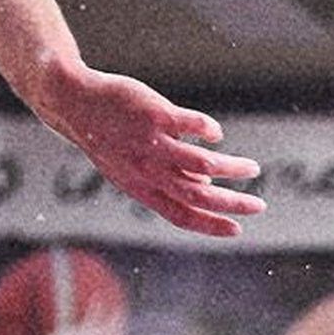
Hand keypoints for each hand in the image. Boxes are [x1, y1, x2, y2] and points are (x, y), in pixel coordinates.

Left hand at [39, 62, 265, 236]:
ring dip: (232, 169)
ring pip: (201, 164)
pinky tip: (215, 133)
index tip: (237, 230)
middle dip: (232, 203)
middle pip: (197, 194)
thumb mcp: (130, 168)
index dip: (210, 225)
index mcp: (142, 187)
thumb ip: (166, 178)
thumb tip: (206, 183)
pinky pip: (190, 124)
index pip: (180, 215)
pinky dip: (208, 131)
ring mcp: (152, 143)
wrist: (73, 104)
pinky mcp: (155, 114)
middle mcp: (148, 170)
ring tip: (253, 169)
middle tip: (260, 206)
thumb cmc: (107, 137)